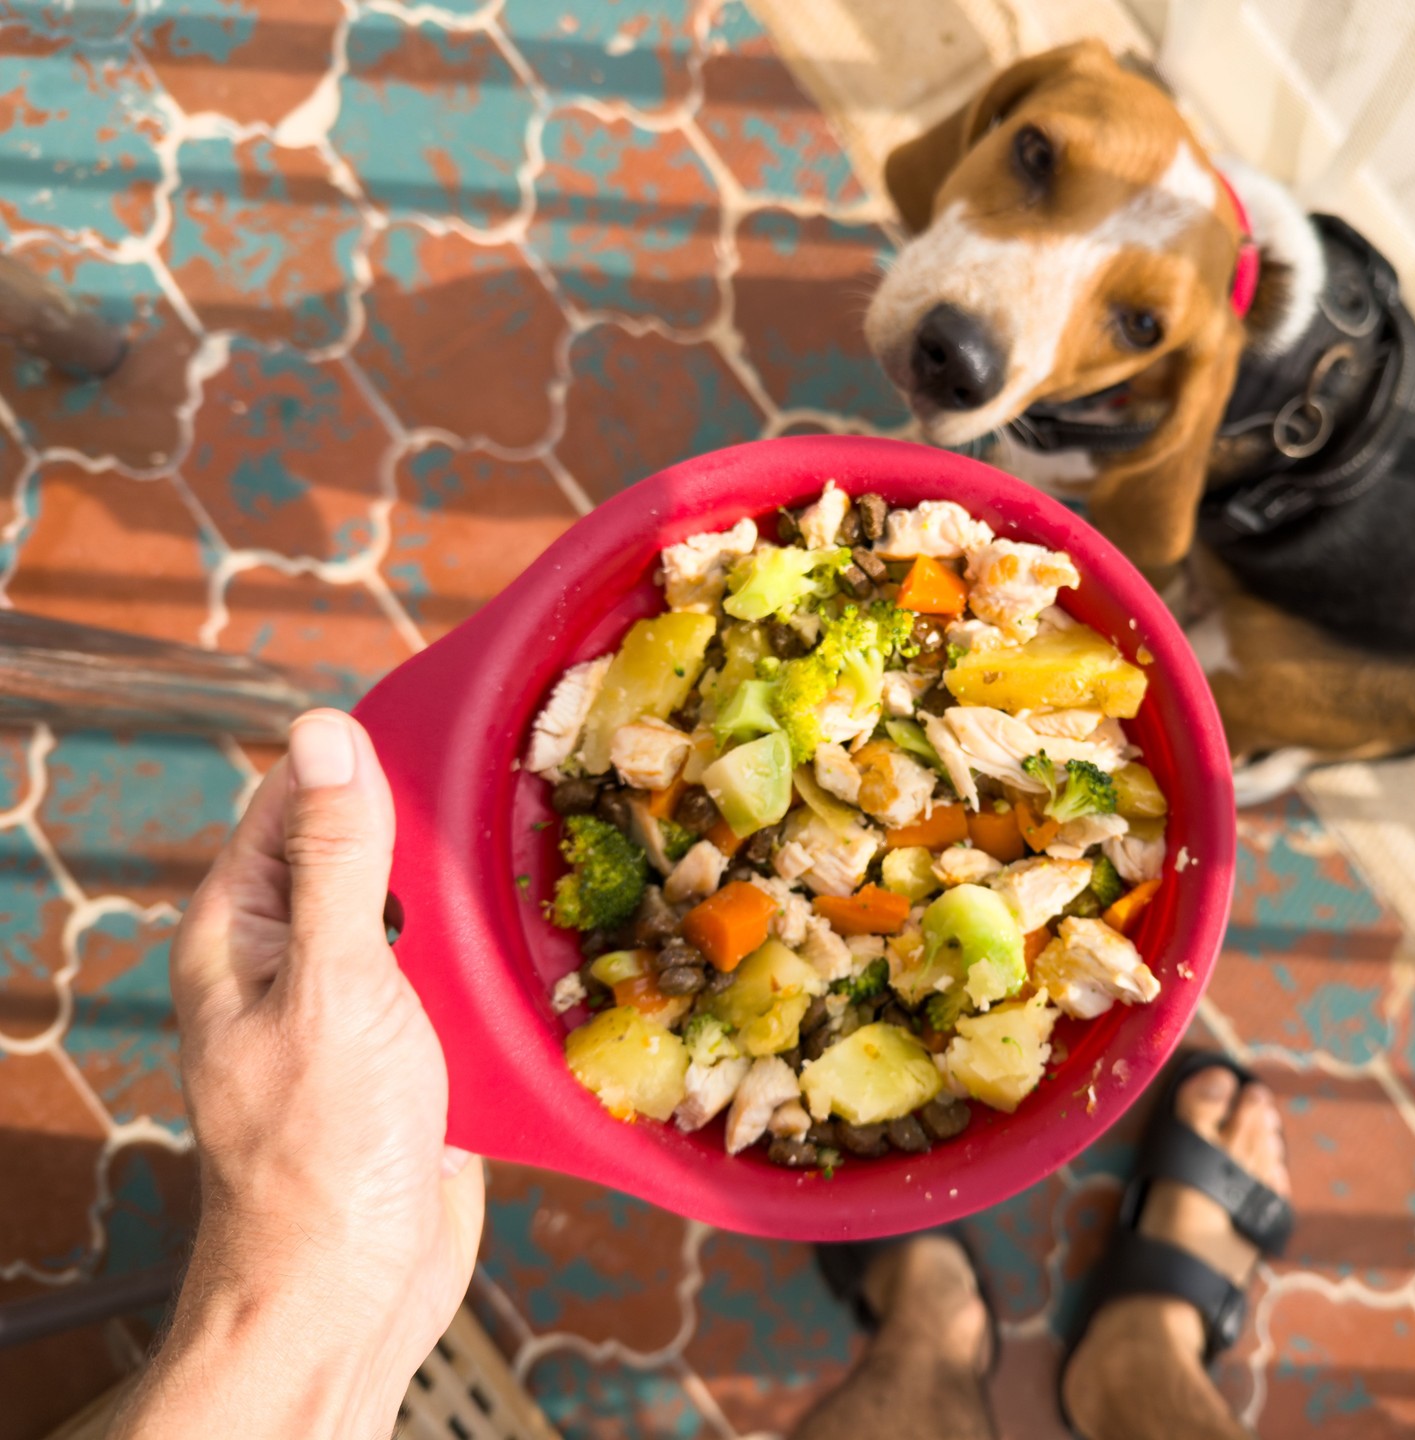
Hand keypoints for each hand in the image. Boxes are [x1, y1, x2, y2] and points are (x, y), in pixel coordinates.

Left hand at [117, 711, 483, 1439]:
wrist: (354, 1287)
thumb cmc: (323, 1144)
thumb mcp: (334, 982)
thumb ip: (339, 859)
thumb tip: (325, 731)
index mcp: (242, 930)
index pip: (296, 801)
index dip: (367, 754)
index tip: (459, 717)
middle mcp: (291, 958)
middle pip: (367, 852)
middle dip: (439, 821)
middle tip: (530, 780)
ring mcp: (351, 1006)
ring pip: (419, 915)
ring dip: (477, 891)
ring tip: (560, 845)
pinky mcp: (409, 1050)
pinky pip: (451, 977)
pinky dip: (493, 954)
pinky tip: (554, 933)